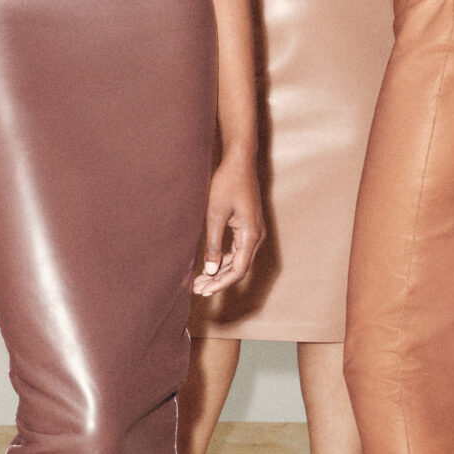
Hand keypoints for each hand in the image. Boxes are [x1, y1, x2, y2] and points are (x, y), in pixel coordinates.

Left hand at [192, 154, 263, 296]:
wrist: (239, 162)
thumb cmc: (227, 184)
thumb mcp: (215, 214)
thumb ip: (213, 244)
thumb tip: (210, 270)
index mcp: (251, 235)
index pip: (238, 270)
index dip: (221, 283)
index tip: (204, 290)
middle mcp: (256, 236)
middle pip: (238, 268)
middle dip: (218, 280)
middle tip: (198, 289)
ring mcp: (253, 231)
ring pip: (237, 260)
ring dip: (219, 271)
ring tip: (199, 280)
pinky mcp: (247, 226)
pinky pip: (237, 250)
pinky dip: (222, 259)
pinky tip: (209, 265)